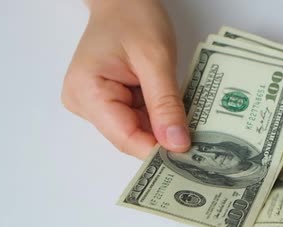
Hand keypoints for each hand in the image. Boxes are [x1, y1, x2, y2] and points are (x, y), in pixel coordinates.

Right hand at [61, 0, 189, 158]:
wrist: (123, 0)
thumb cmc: (134, 17)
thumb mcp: (156, 60)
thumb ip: (165, 104)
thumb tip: (176, 145)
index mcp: (87, 91)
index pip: (125, 137)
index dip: (158, 149)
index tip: (190, 155)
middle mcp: (84, 103)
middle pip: (130, 137)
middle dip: (163, 137)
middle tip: (198, 139)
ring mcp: (94, 103)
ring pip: (137, 131)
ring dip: (163, 126)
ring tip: (187, 117)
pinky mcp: (108, 102)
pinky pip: (137, 120)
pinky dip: (158, 117)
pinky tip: (173, 110)